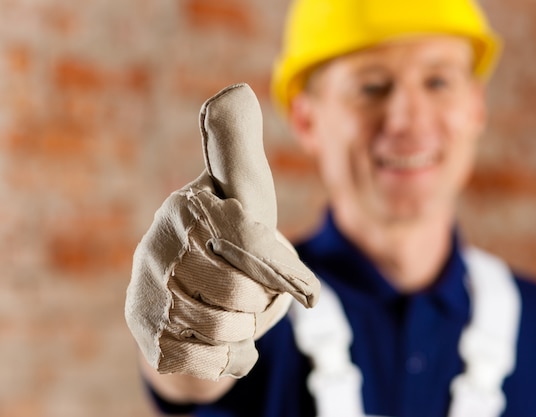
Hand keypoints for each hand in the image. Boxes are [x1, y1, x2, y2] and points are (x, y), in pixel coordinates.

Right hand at [125, 84, 319, 380]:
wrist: (181, 293)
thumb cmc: (226, 232)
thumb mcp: (240, 188)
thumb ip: (237, 144)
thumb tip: (233, 92)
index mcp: (188, 208)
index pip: (248, 241)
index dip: (279, 267)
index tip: (300, 288)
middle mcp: (159, 247)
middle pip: (243, 293)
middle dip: (260, 299)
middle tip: (252, 292)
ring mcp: (147, 292)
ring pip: (224, 331)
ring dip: (244, 328)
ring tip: (237, 313)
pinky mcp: (146, 334)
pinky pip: (201, 360)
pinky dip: (225, 357)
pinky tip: (222, 341)